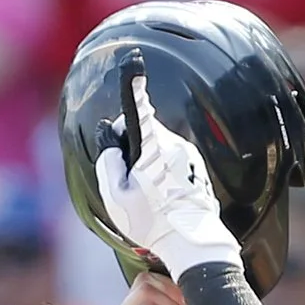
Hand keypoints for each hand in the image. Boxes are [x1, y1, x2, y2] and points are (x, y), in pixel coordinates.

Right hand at [93, 68, 236, 280]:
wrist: (194, 245)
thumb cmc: (153, 223)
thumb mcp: (116, 197)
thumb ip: (107, 161)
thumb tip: (111, 139)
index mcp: (151, 146)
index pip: (137, 106)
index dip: (132, 82)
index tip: (133, 58)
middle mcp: (173, 143)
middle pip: (142, 130)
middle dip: (131, 147)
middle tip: (130, 183)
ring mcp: (188, 153)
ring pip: (157, 147)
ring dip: (148, 164)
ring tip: (152, 199)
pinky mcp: (196, 166)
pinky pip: (172, 161)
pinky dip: (163, 175)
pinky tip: (165, 201)